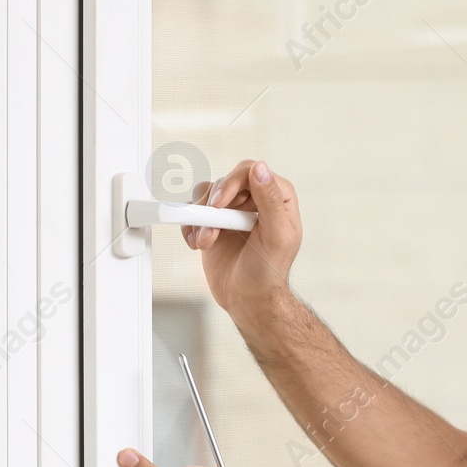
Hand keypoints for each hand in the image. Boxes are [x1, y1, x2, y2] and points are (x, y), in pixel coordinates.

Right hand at [180, 159, 302, 327]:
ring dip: (200, 218)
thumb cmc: (267, 272)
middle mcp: (254, 200)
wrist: (247, 299)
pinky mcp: (213, 222)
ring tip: (206, 242)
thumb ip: (271, 201)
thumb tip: (261, 168)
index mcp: (277, 198)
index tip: (220, 205)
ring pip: (206, 194)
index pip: (250, 172)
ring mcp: (232, 211)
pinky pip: (193, 210)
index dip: (232, 183)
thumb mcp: (276, 237)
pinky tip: (198, 244)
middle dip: (213, 206)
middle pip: (225, 182)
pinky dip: (190, 225)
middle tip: (210, 231)